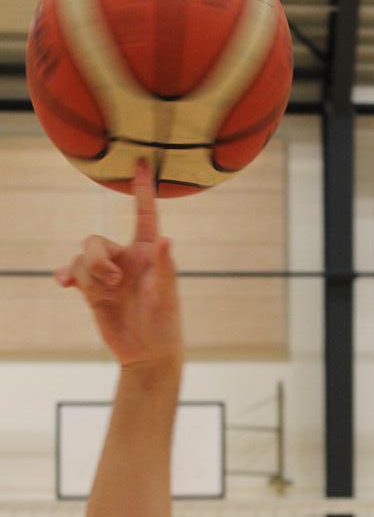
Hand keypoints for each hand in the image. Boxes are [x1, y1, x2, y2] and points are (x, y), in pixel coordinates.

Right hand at [55, 161, 181, 368]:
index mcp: (147, 253)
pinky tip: (63, 283)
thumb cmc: (165, 323)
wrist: (148, 354)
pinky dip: (66, 275)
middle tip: (112, 282)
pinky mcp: (93, 291)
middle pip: (95, 240)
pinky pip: (72, 273)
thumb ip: (165, 267)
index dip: (142, 190)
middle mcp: (126, 259)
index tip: (141, 163)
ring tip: (103, 293)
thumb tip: (166, 239)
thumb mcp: (168, 296)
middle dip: (96, 259)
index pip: (144, 215)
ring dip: (87, 274)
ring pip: (82, 257)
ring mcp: (107, 274)